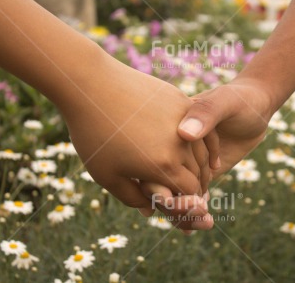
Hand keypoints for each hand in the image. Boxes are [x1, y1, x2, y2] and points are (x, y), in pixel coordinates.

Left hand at [59, 58, 210, 212]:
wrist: (91, 85)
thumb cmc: (94, 134)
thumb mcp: (107, 176)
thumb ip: (133, 198)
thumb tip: (152, 210)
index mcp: (163, 167)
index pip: (189, 193)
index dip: (188, 203)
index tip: (182, 204)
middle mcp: (180, 145)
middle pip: (198, 174)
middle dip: (196, 187)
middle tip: (189, 193)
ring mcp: (183, 119)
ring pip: (202, 151)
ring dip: (201, 167)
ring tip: (194, 174)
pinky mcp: (181, 100)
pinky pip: (200, 126)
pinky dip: (204, 142)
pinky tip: (199, 149)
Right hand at [137, 77, 272, 231]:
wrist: (257, 109)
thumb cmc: (240, 100)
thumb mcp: (225, 101)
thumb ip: (206, 113)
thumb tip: (185, 133)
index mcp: (165, 129)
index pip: (151, 161)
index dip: (154, 183)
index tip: (166, 200)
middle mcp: (169, 149)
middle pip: (159, 183)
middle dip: (172, 205)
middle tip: (193, 214)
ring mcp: (184, 163)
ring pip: (175, 193)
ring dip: (184, 212)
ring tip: (203, 222)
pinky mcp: (200, 173)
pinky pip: (191, 194)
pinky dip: (194, 210)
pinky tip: (203, 221)